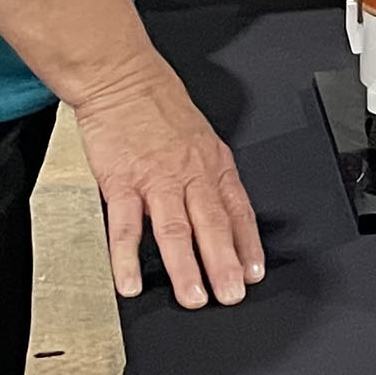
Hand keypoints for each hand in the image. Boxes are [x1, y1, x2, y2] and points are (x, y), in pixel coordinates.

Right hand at [70, 54, 263, 308]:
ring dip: (185, 266)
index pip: (238, 210)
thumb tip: (219, 211)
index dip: (248, 244)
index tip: (254, 273)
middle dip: (224, 264)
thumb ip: (207, 176)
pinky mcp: (121, 181)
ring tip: (193, 297)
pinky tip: (129, 282)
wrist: (122, 77)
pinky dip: (127, 256)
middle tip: (232, 295)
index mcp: (212, 164)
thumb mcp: (199, 137)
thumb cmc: (158, 107)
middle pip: (213, 224)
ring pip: (176, 229)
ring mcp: (155, 179)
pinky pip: (126, 225)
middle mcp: (189, 173)